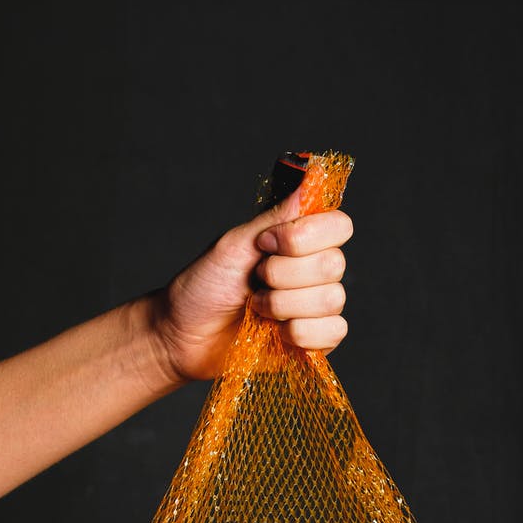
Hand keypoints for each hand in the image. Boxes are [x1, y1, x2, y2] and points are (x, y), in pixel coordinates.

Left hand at [151, 185, 353, 384]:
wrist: (184, 335)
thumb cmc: (204, 287)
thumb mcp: (234, 244)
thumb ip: (274, 217)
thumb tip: (308, 180)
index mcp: (300, 242)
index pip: (339, 226)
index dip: (306, 235)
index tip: (266, 243)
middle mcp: (314, 272)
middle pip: (333, 264)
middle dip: (283, 274)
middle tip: (255, 280)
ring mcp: (316, 308)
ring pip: (331, 300)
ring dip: (283, 305)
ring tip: (257, 308)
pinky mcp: (314, 341)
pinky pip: (333, 332)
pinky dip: (298, 333)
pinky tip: (275, 333)